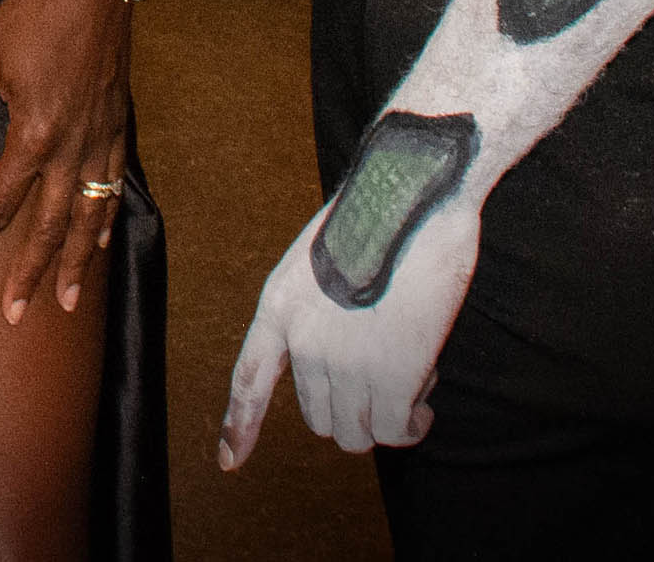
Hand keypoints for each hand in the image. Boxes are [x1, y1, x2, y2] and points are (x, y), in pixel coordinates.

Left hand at [0, 0, 136, 325]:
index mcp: (33, 134)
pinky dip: (105, 222)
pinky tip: (99, 242)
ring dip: (74, 263)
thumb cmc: (35, 18)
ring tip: (66, 302)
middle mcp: (71, 149)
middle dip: (29, 274)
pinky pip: (111, 190)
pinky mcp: (116, 130)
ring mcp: (99, 142)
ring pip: (87, 218)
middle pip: (48, 227)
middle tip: (15, 314)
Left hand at [218, 188, 476, 466]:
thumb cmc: (378, 211)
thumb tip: (348, 353)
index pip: (250, 378)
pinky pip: (397, 429)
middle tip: (389, 376)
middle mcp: (304, 341)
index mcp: (280, 306)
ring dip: (387, 418)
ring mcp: (345, 361)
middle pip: (320, 419)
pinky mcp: (391, 374)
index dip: (240, 424)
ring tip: (411, 378)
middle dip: (355, 410)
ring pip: (357, 432)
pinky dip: (412, 424)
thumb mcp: (324, 254)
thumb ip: (323, 308)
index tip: (229, 461)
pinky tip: (424, 401)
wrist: (410, 191)